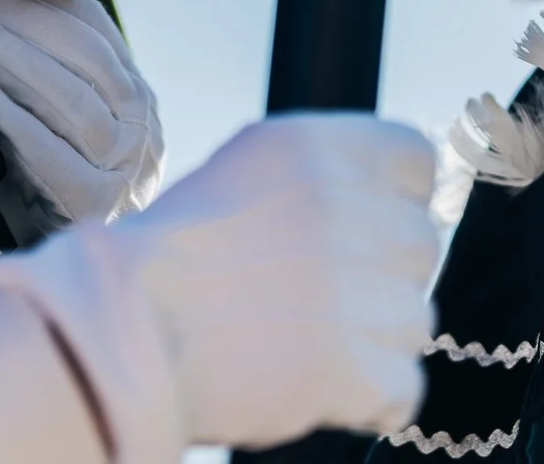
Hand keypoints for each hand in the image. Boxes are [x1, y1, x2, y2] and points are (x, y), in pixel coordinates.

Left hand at [0, 0, 162, 234]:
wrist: (65, 264)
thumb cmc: (51, 178)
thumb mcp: (56, 114)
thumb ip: (42, 64)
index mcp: (135, 93)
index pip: (93, 28)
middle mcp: (140, 125)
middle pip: (84, 56)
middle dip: (22, 18)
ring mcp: (123, 167)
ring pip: (72, 99)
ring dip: (15, 57)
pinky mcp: (93, 204)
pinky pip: (48, 151)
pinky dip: (8, 114)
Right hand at [0, 113, 440, 454]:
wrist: (122, 332)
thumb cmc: (172, 258)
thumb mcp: (243, 173)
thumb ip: (321, 175)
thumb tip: (390, 196)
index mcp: (315, 146)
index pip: (417, 158)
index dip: (396, 199)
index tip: (366, 228)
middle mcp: (345, 206)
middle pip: (421, 246)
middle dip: (383, 278)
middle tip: (317, 298)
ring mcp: (357, 288)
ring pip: (416, 321)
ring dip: (374, 340)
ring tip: (304, 342)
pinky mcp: (358, 365)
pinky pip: (405, 387)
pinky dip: (372, 397)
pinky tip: (321, 385)